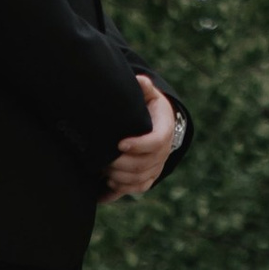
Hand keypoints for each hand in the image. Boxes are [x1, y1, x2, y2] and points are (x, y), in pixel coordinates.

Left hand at [106, 76, 181, 199]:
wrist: (159, 125)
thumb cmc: (150, 108)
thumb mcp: (150, 95)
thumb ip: (145, 87)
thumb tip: (140, 80)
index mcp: (165, 131)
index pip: (156, 142)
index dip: (139, 145)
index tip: (120, 144)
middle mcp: (163, 152)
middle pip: (145, 164)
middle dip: (123, 164)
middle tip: (104, 159)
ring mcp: (156, 166)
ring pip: (140, 179)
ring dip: (121, 177)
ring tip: (103, 170)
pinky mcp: (148, 177)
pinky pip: (137, 188)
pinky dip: (122, 189)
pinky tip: (106, 185)